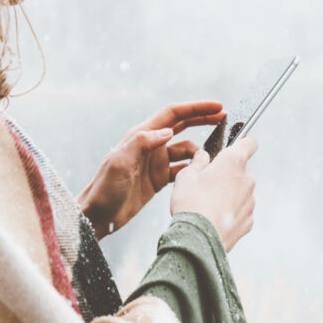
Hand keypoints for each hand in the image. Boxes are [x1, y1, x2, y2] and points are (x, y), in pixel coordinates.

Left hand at [78, 101, 225, 239]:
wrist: (98, 216)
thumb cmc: (104, 189)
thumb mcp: (120, 162)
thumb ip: (142, 143)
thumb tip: (168, 131)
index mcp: (142, 136)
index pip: (174, 114)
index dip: (196, 108)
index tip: (217, 106)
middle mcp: (151, 145)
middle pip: (183, 125)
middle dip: (203, 119)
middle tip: (224, 117)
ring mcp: (156, 162)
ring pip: (186, 149)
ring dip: (201, 149)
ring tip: (215, 156)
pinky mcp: (159, 179)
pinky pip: (183, 169)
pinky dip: (195, 168)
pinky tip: (204, 171)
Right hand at [171, 138, 257, 251]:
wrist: (198, 239)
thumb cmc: (191, 204)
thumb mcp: (186, 176)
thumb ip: (198, 162)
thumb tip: (203, 156)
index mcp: (233, 162)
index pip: (249, 142)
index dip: (243, 142)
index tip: (237, 144)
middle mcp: (247, 179)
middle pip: (241, 170)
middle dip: (227, 174)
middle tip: (207, 183)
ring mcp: (250, 201)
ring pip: (241, 191)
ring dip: (229, 194)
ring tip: (208, 204)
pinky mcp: (249, 220)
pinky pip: (241, 210)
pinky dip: (231, 212)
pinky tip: (214, 217)